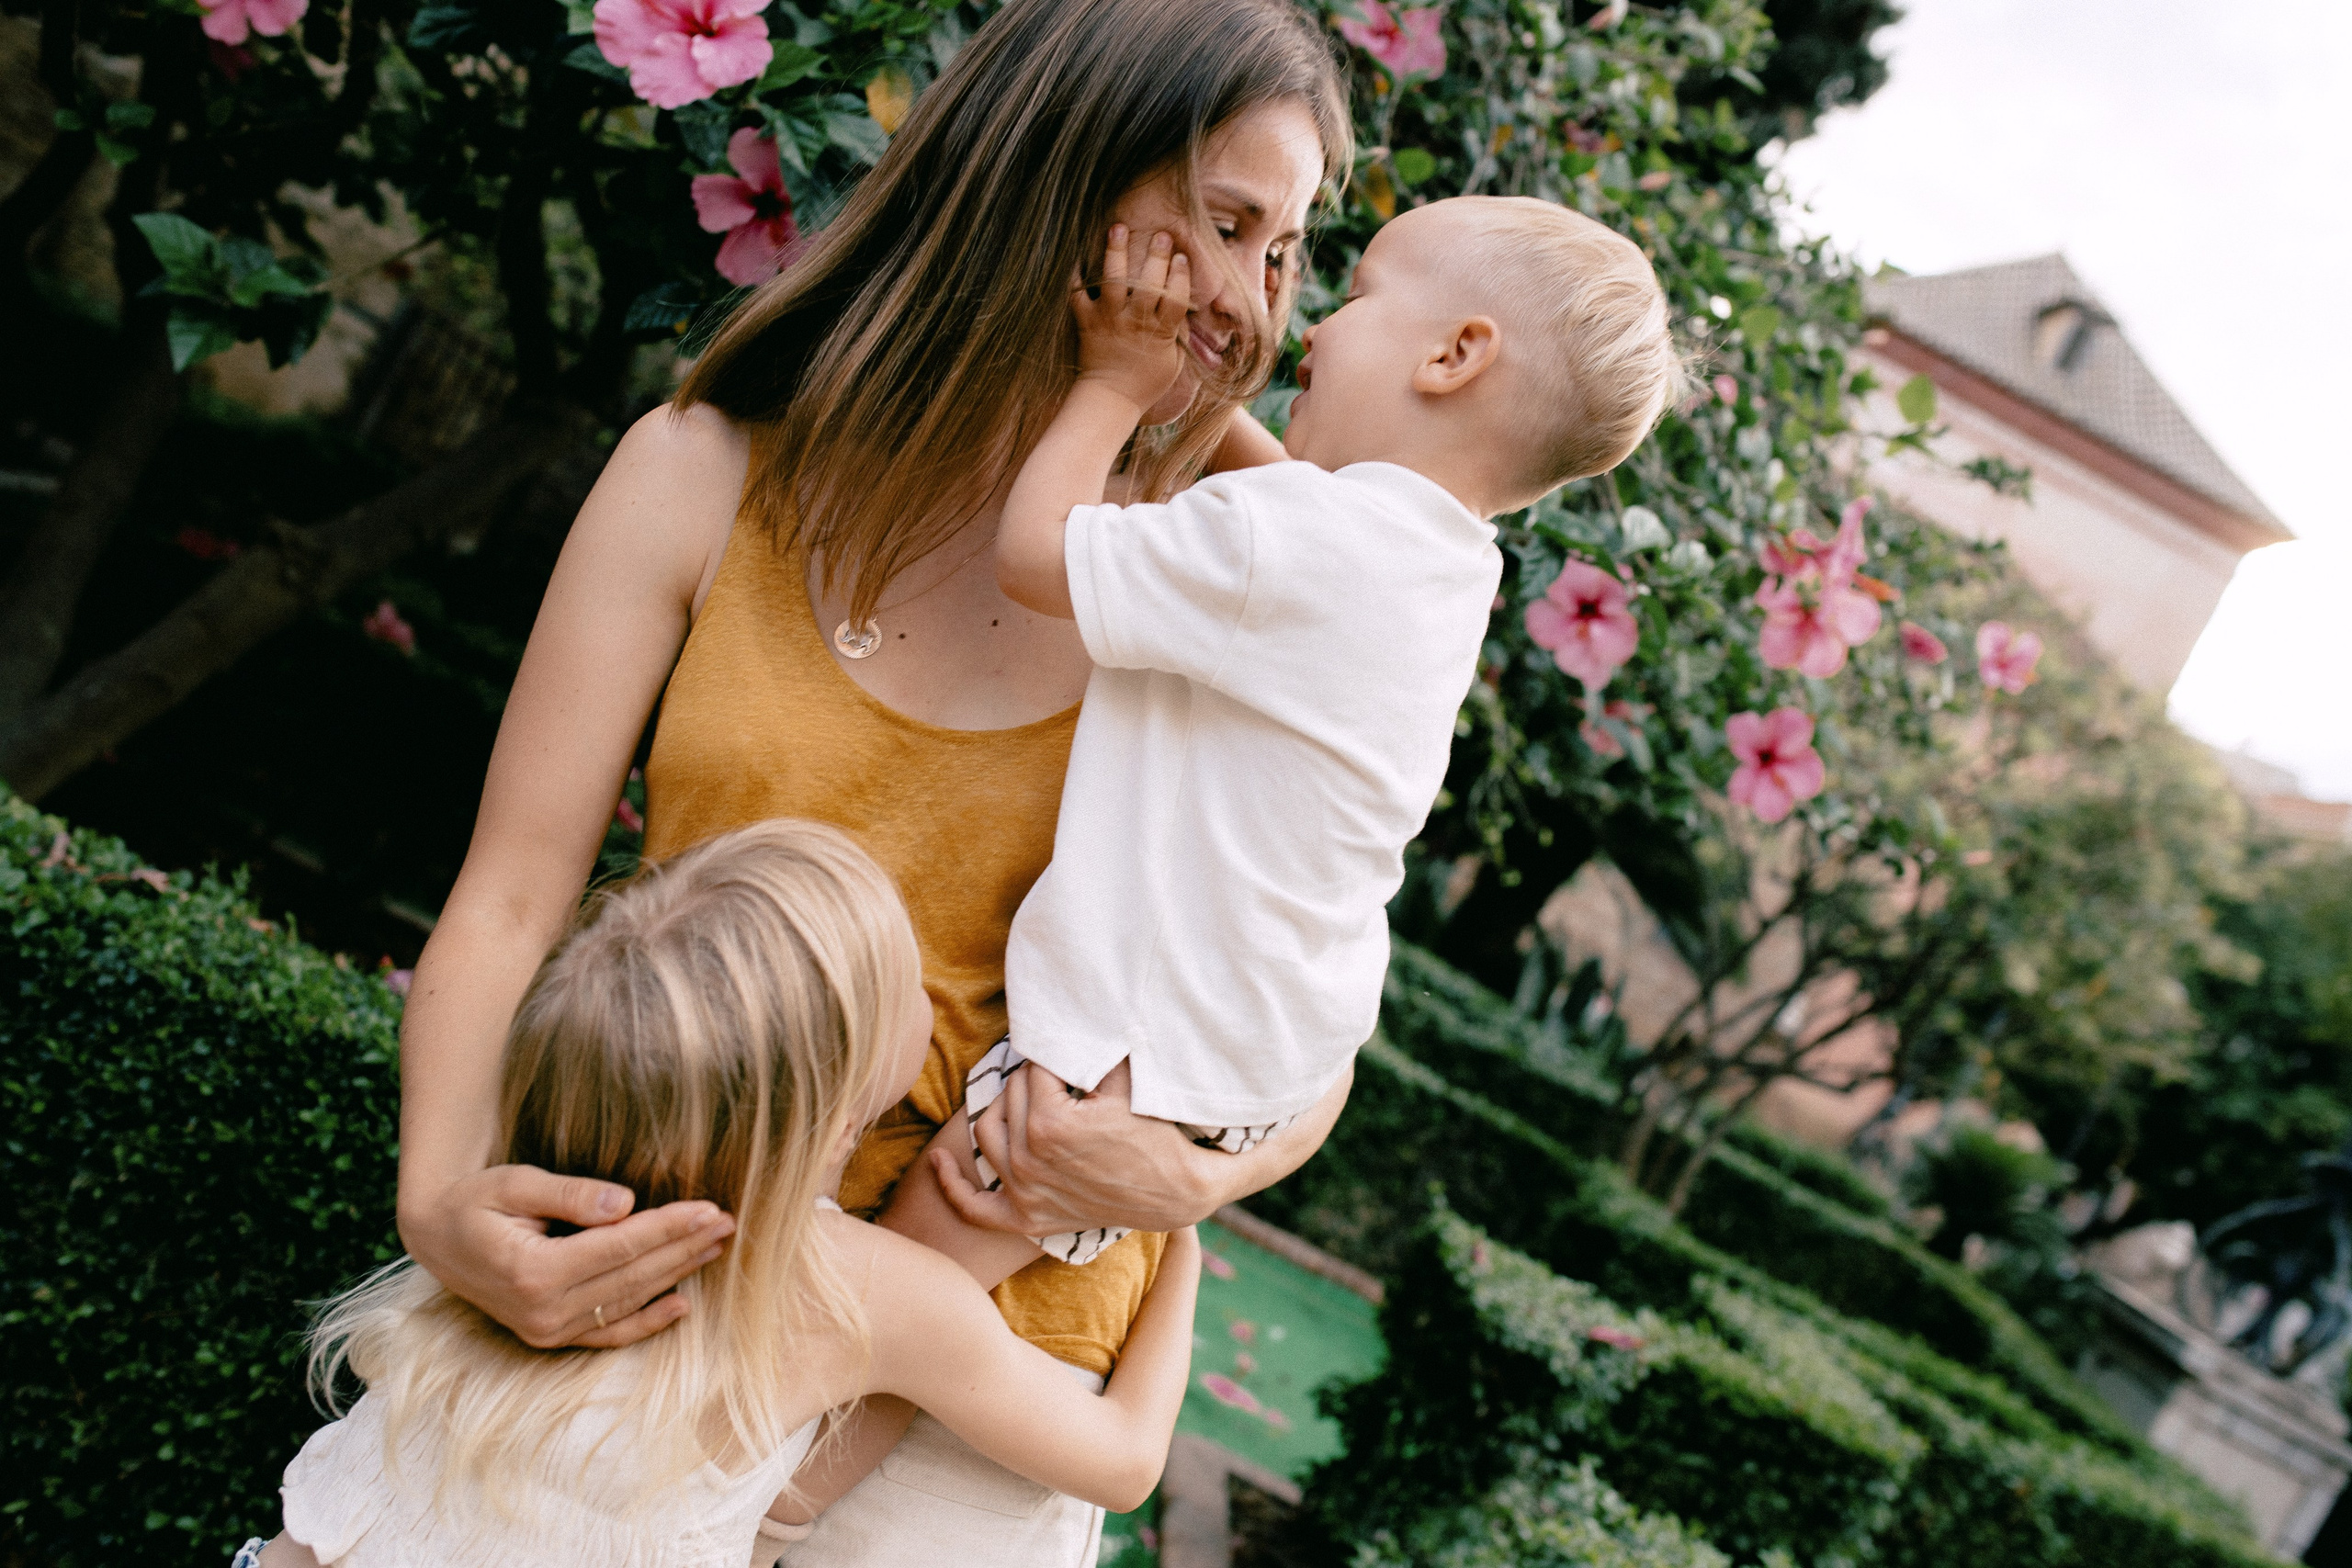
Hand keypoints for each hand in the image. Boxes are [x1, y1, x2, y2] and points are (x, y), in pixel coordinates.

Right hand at [399, 1163, 736, 1348]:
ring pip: (627, 1302)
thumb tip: (624, 1203)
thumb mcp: (514, 1184)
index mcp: (533, 1271)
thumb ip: (568, 1194)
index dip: (668, 1227)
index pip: (620, 1247)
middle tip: (728, 1223)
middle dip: (684, 1247)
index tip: (709, 1208)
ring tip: (715, 1247)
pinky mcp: (549, 1336)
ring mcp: (545, 1330)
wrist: (435, 1237)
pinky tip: (682, 1305)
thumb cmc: (476, 1200)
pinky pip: (607, 1333)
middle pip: (632, 1275)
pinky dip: (646, 1322)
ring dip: (675, 1275)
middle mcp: (542, 1311)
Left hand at [933, 1061, 1231, 1234]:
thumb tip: (1064, 1018)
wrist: (1175, 1192)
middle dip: (1030, 1083)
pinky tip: (939, 1161)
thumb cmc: (1153, 1132)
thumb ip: (1089, 1050)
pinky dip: (952, 1184)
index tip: (1070, 1061)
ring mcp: (1024, 1192)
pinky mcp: (1026, 1219)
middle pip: (1007, 1098)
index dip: (1052, 1061)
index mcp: (1049, 1123)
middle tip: (1058, 1081)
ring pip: (987, 1134)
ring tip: (1024, 1100)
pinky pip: (975, 1207)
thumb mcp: (1124, 1081)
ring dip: (1000, 1112)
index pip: (1031, 1072)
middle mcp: (1028, 1159)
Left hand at [1073, 225, 1191, 413]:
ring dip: (1116, 252)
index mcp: (1160, 332)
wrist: (1110, 400)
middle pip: (1149, 283)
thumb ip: (1178, 335)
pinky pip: (1078, 295)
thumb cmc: (1145, 384)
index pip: (1174, 298)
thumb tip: (1185, 310)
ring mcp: (1110, 320)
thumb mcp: (1172, 363)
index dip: (1180, 276)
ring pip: (1114, 280)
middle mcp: (1135, 321)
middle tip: (1160, 235)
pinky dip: (1074, 277)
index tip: (1182, 258)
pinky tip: (1076, 255)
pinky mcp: (1087, 322)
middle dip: (1156, 256)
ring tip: (1117, 228)